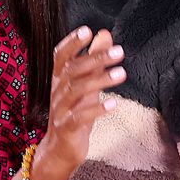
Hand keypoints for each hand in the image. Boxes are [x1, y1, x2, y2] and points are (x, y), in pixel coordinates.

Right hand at [32, 27, 126, 179]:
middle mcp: (57, 91)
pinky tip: (114, 104)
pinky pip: (79, 117)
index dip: (72, 42)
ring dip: (100, 80)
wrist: (61, 149)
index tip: (88, 30)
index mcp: (59, 78)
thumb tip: (104, 33)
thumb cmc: (75, 111)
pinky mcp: (66, 128)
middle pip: (72, 70)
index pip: (60, 55)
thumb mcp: (86, 83)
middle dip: (95, 59)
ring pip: (76, 91)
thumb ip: (94, 59)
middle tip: (120, 51)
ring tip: (122, 73)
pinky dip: (96, 109)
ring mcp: (60, 110)